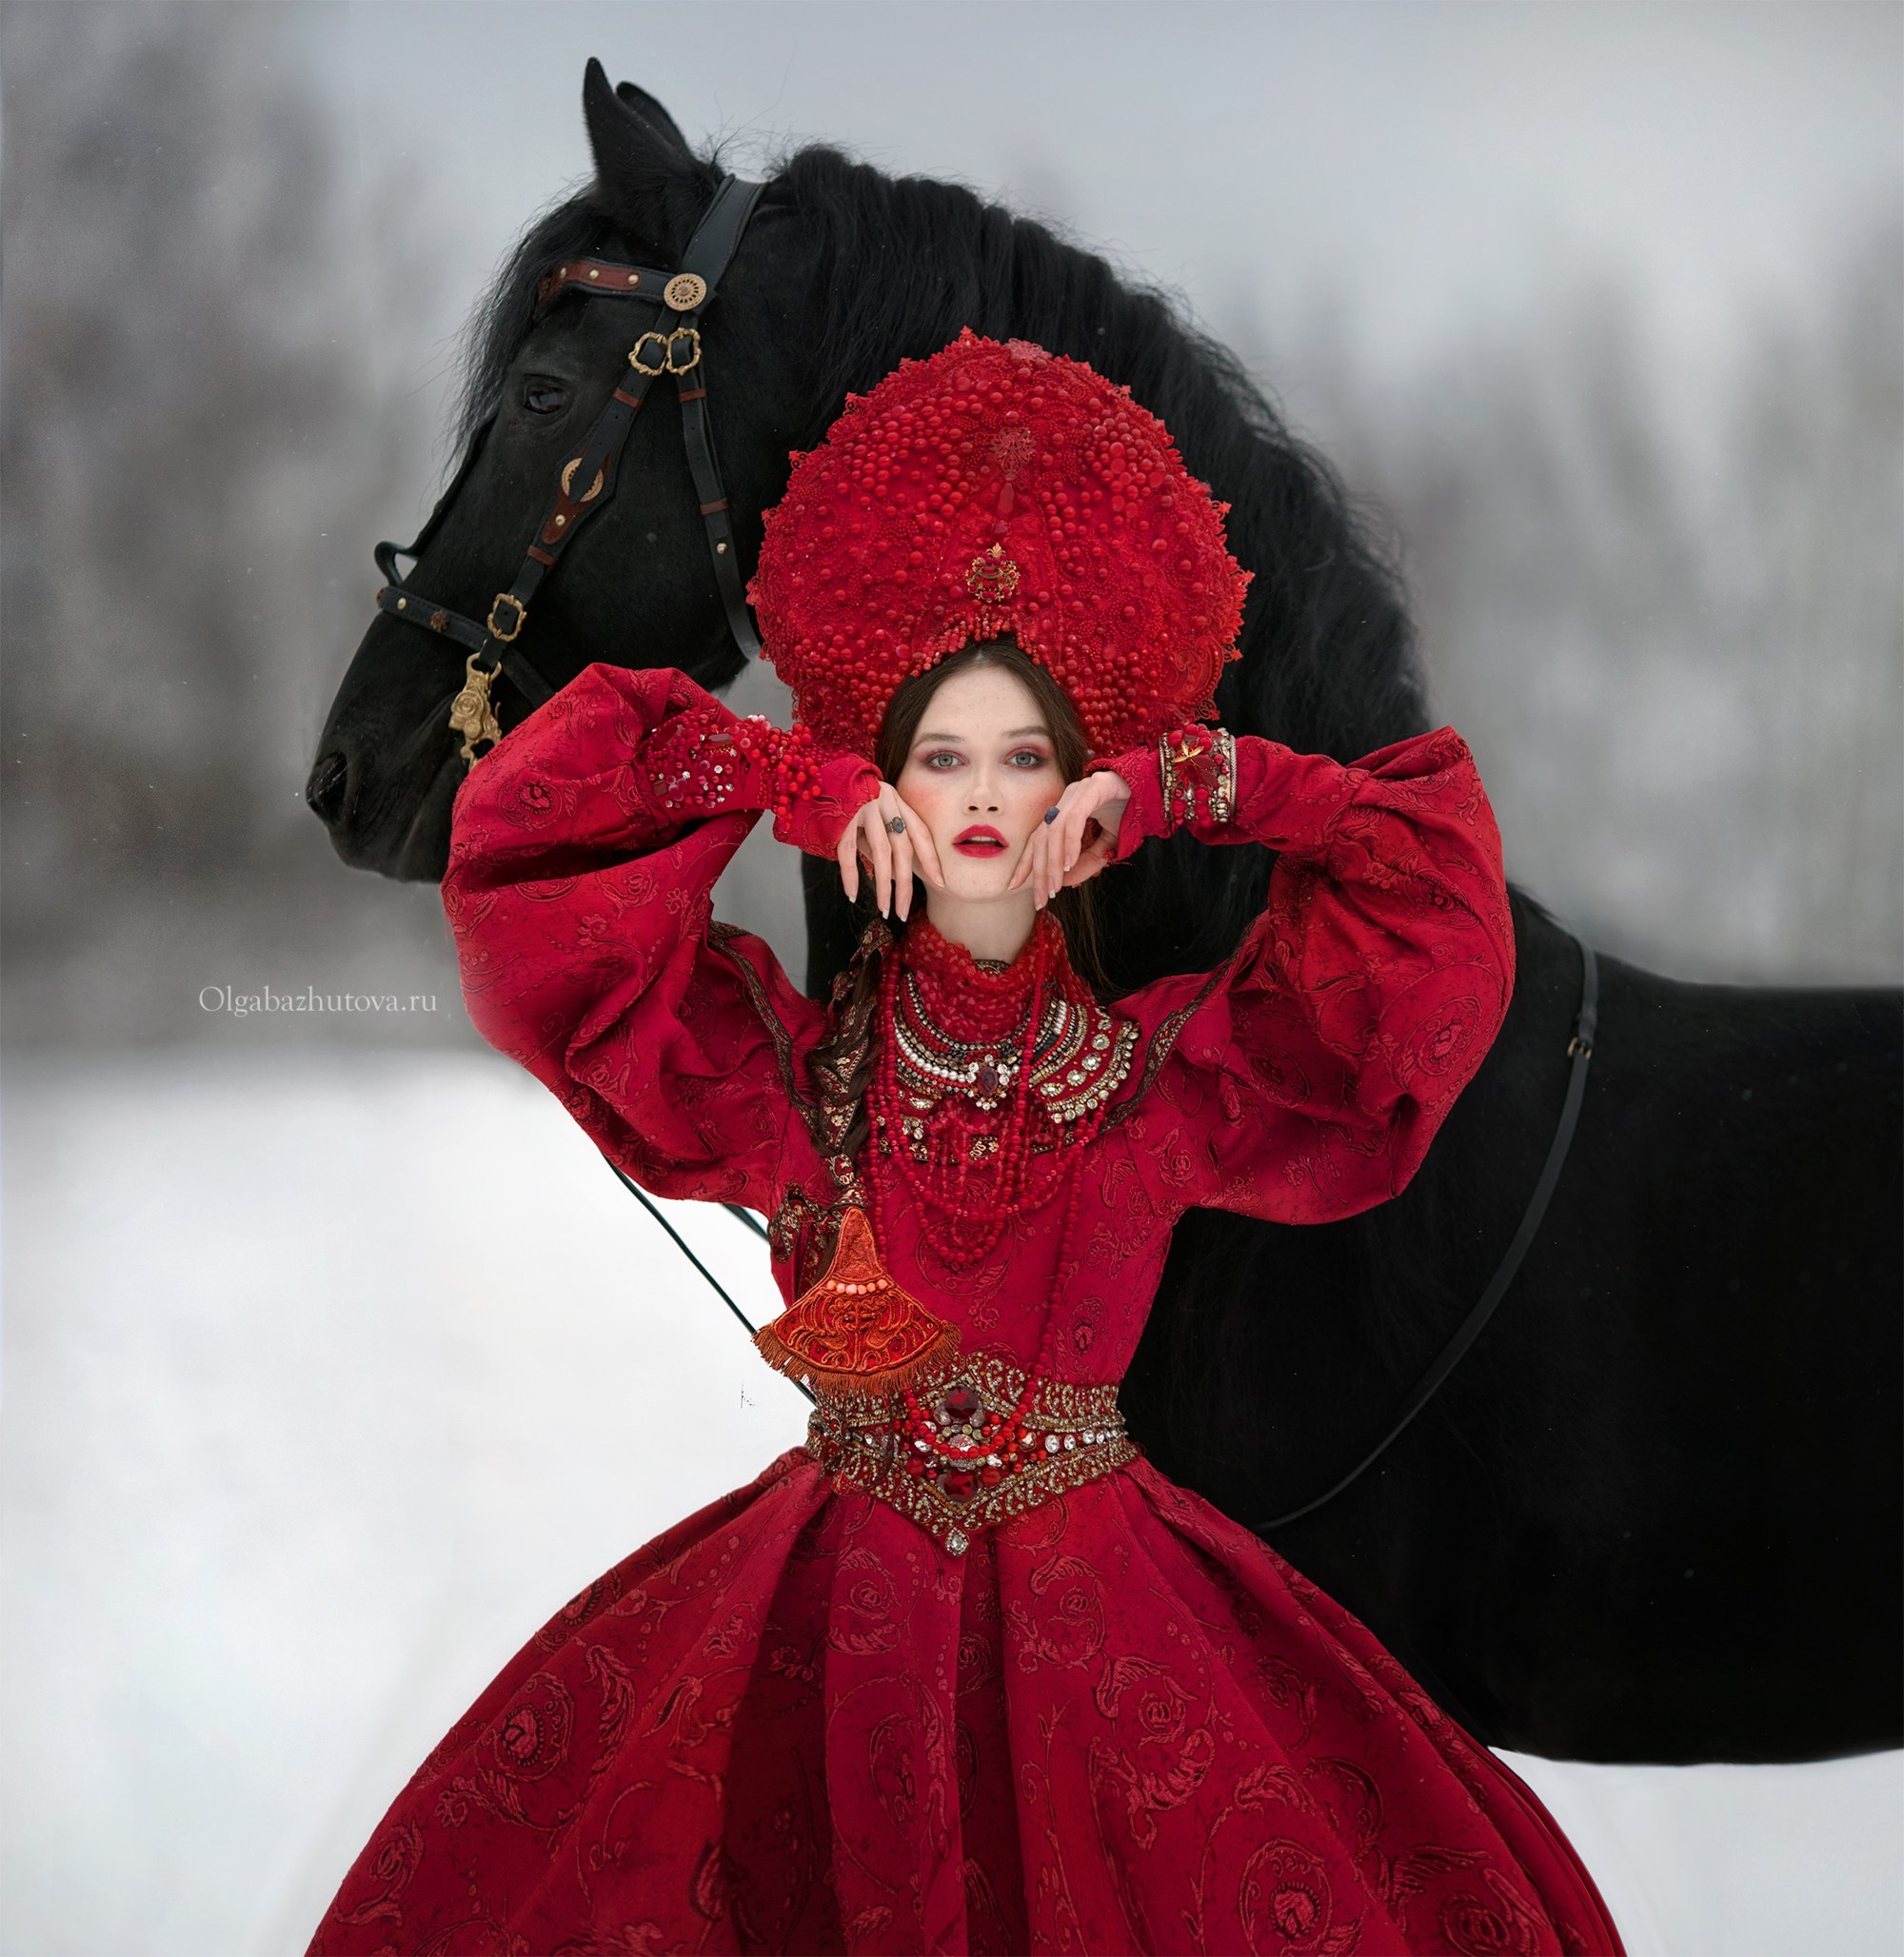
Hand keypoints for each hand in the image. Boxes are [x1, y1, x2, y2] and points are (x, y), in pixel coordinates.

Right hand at [837, 782, 944, 919]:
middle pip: (903, 849)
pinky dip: (851, 875)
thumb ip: (883, 843)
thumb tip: (893, 878)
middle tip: (903, 912)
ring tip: (884, 910)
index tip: (940, 883)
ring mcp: (865, 806)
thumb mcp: (871, 820)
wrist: (816, 774)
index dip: (931, 859)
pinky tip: (853, 895)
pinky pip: (849, 851)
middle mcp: (885, 801)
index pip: (920, 833)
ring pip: (881, 852)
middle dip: (906, 885)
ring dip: (883, 886)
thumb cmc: (846, 800)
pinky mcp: (841, 814)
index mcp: (897, 801)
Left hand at [1009, 770, 1131, 907]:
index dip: (1025, 863)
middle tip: (1042, 898)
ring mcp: (1078, 792)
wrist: (1153, 787)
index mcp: (1064, 810)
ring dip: (1053, 862)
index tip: (1014, 885)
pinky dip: (1070, 843)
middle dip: (1038, 872)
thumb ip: (1087, 862)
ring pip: (1054, 831)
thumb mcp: (1106, 845)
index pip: (1037, 840)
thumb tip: (1066, 883)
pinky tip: (1070, 863)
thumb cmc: (1127, 812)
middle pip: (1041, 838)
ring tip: (1056, 886)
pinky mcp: (1094, 788)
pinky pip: (1074, 819)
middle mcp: (1066, 799)